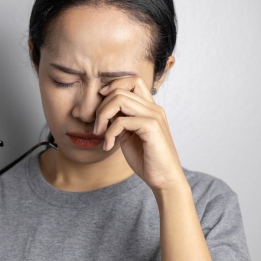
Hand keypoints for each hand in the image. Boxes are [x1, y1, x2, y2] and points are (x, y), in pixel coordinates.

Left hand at [93, 76, 184, 190]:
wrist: (164, 179)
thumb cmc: (146, 159)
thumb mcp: (128, 135)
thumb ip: (120, 119)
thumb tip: (104, 109)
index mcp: (149, 108)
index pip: (132, 80)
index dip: (113, 86)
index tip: (100, 102)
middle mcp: (153, 108)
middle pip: (120, 89)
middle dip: (101, 106)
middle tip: (97, 127)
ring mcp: (154, 116)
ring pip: (119, 100)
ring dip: (102, 116)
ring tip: (99, 133)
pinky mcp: (152, 128)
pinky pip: (121, 121)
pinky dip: (109, 133)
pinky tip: (109, 146)